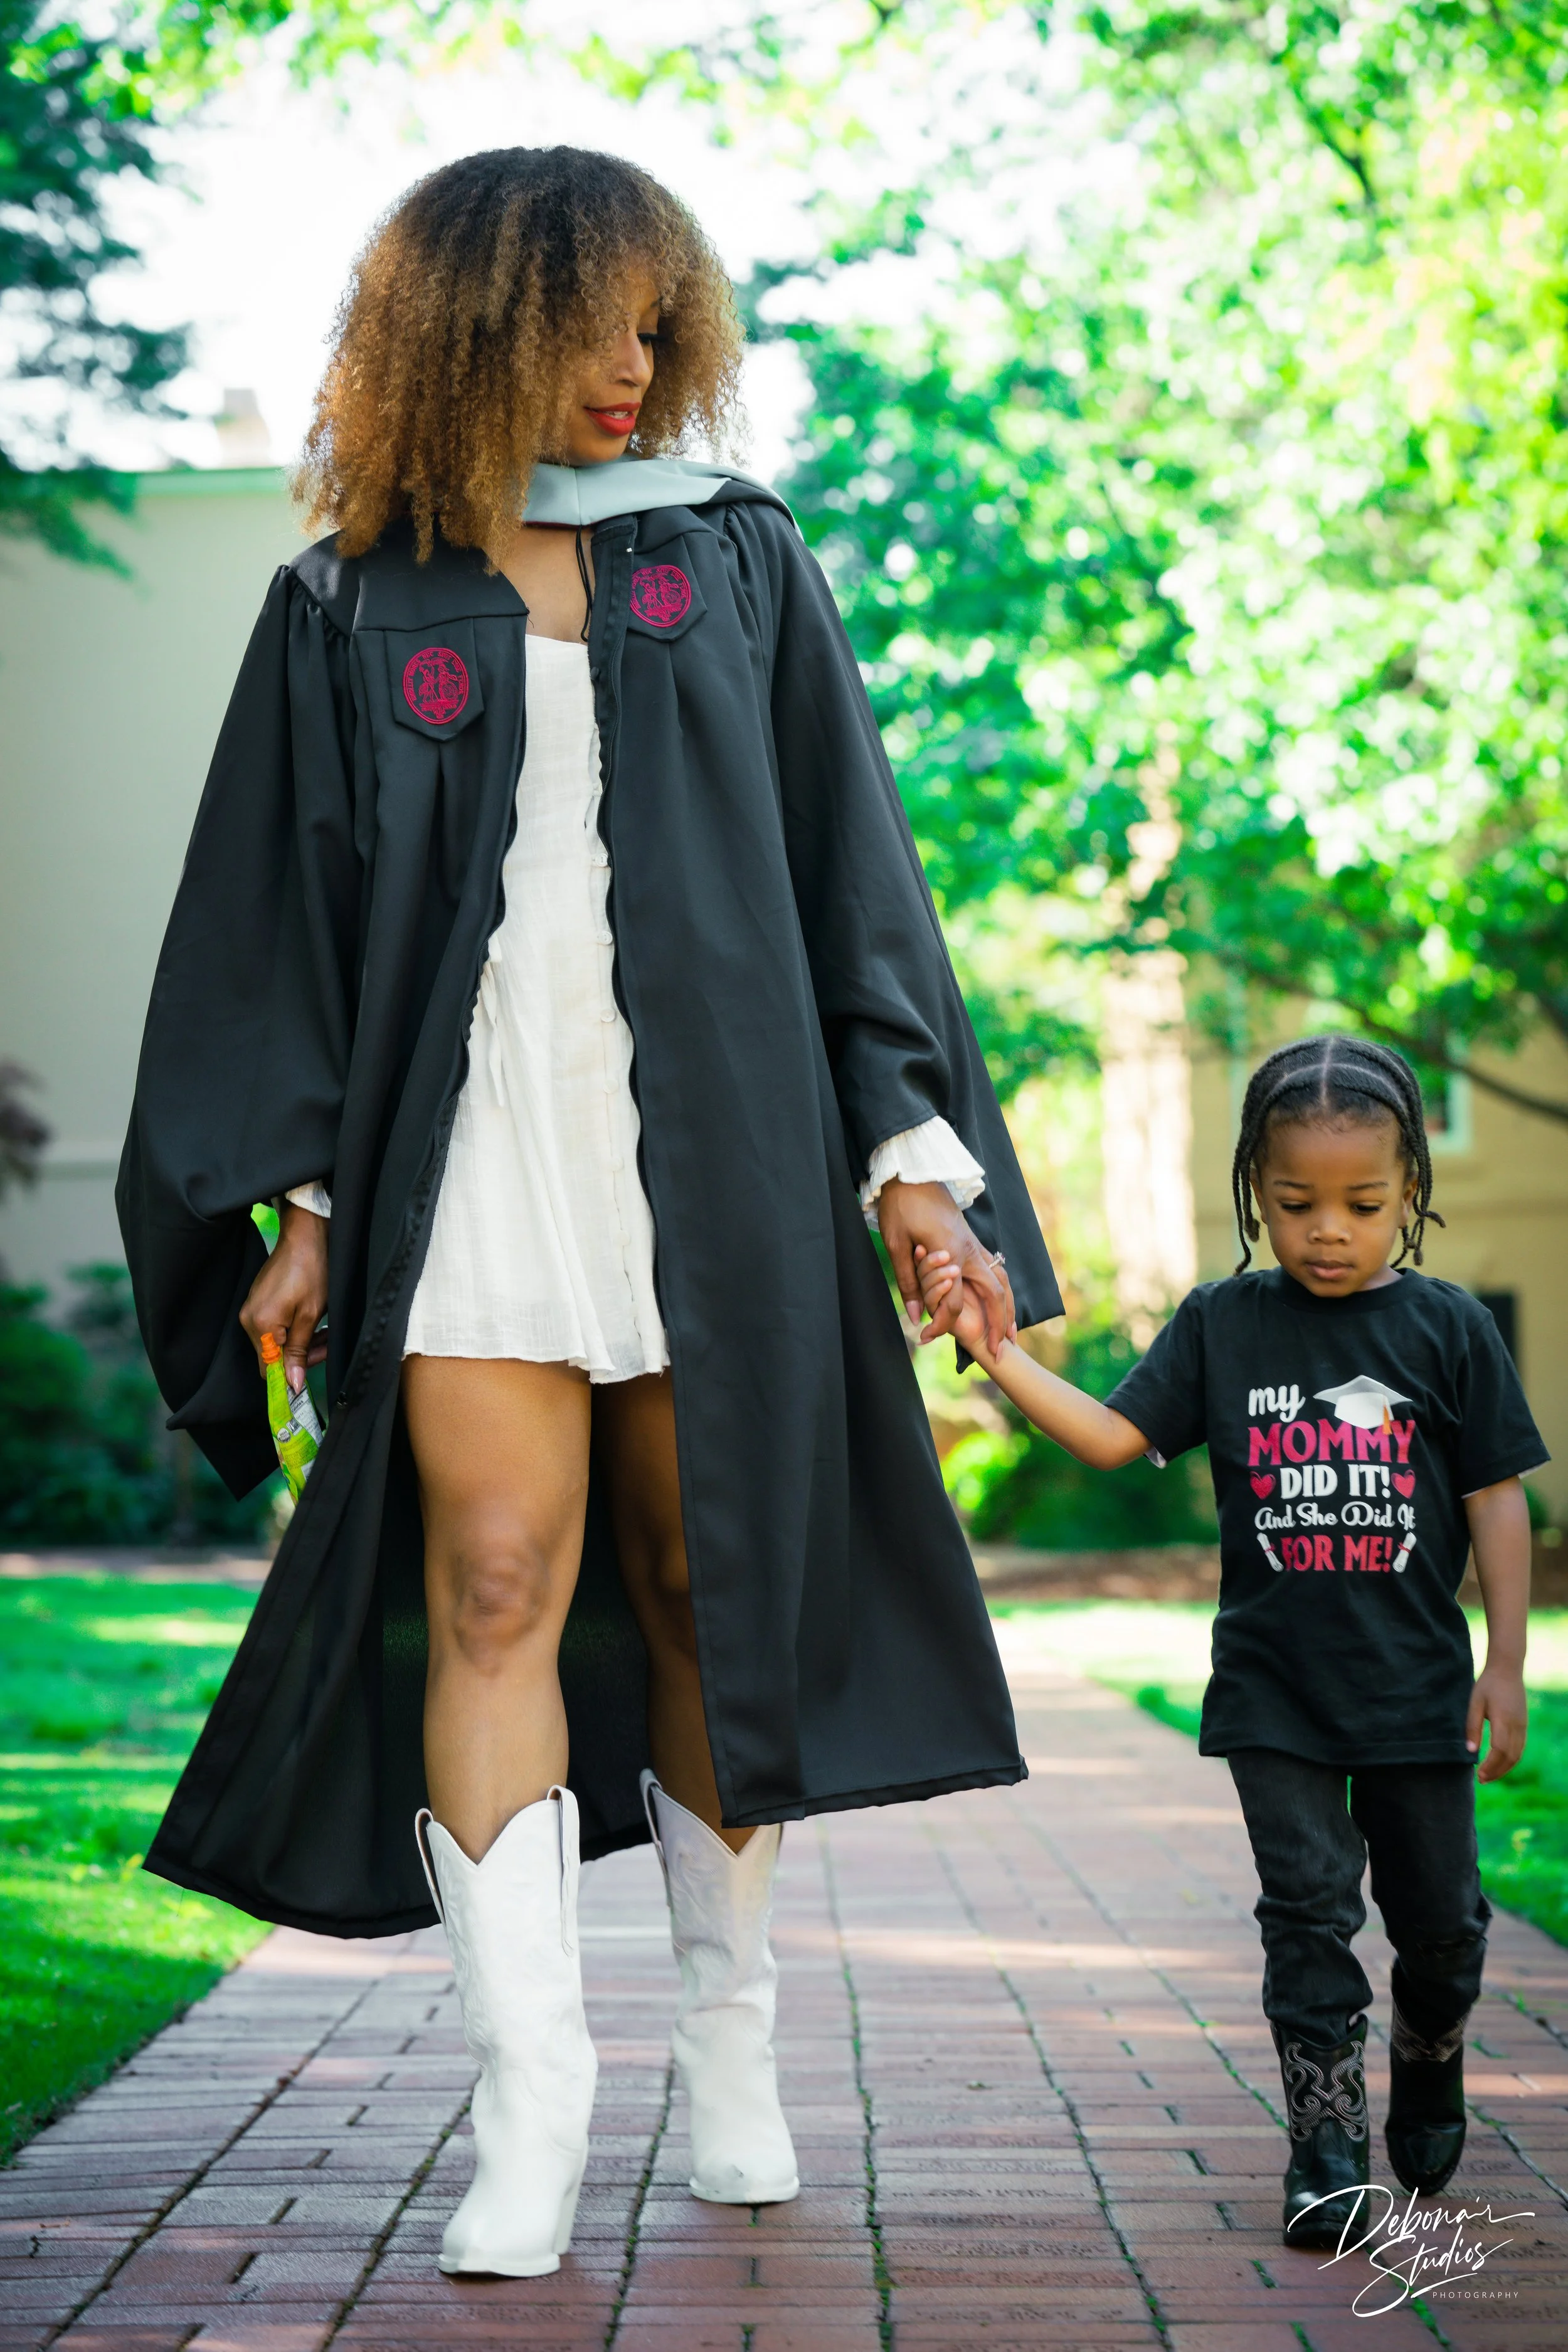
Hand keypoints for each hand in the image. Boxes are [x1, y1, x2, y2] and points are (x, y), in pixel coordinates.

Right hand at [239, 1204, 328, 1395]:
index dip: (290, 1376)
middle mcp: (249, 1319)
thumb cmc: (313, 1271)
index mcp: (260, 1325)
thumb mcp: (312, 1315)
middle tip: (328, 1345)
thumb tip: (292, 1384)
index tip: (310, 1378)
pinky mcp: (259, 1301)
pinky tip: (314, 1322)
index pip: (269, 1369)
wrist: (306, 1235)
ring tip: (326, 1332)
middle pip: (273, 1356)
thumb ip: (299, 1351)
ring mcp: (252, 1309)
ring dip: (302, 1342)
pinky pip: (275, 1327)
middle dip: (303, 1355)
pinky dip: (295, 1328)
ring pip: (277, 1342)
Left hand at [875, 1178, 1012, 1355]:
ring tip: (1012, 1335)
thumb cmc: (901, 1206)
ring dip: (1009, 1309)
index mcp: (950, 1252)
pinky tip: (1004, 1304)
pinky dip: (1004, 1291)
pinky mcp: (974, 1240)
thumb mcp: (896, 1244)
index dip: (940, 1324)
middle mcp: (970, 1250)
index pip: (951, 1300)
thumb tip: (914, 1316)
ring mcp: (976, 1244)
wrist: (914, 1171)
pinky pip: (997, 1270)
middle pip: (993, 1294)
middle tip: (999, 1351)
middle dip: (999, 1325)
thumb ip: (907, 1282)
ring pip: (1003, 1282)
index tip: (927, 1338)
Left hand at [1467, 1663, 1526, 1780]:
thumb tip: (1470, 1751)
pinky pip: (1520, 1748)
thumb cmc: (1487, 1685)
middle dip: (1496, 1771)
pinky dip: (1510, 1760)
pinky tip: (1499, 1764)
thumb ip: (1472, 1727)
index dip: (1490, 1765)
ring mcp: (1523, 1725)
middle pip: (1510, 1757)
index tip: (1478, 1774)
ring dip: (1504, 1768)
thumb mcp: (1475, 1703)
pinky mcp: (1524, 1725)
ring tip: (1489, 1776)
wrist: (1507, 1669)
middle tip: (1481, 1780)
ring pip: (1518, 1755)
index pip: (1499, 1750)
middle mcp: (1517, 1725)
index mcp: (1503, 1719)